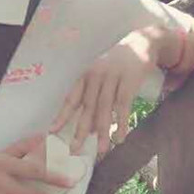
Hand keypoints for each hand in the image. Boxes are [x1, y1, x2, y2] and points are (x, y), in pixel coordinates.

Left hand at [51, 27, 161, 154]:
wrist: (141, 43)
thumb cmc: (117, 66)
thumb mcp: (102, 78)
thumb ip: (95, 100)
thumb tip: (90, 129)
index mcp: (86, 75)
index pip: (71, 99)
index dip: (62, 116)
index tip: (52, 132)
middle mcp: (95, 76)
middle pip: (86, 107)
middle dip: (80, 130)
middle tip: (74, 149)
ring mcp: (112, 78)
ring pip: (104, 109)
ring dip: (102, 131)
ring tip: (100, 150)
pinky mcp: (128, 81)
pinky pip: (123, 106)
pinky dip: (121, 123)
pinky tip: (120, 137)